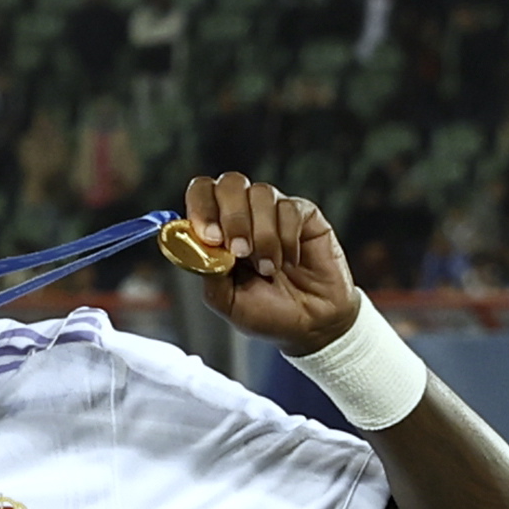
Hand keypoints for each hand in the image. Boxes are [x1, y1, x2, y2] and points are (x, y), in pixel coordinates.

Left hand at [183, 172, 362, 355]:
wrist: (310, 325)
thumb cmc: (267, 312)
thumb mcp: (227, 301)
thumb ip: (208, 272)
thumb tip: (197, 244)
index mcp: (217, 229)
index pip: (201, 193)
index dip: (201, 207)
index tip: (210, 237)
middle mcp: (244, 213)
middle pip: (229, 183)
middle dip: (232, 217)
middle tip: (240, 252)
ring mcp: (273, 211)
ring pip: (262, 194)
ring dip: (262, 235)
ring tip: (268, 268)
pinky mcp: (304, 214)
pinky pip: (291, 209)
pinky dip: (287, 238)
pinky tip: (290, 261)